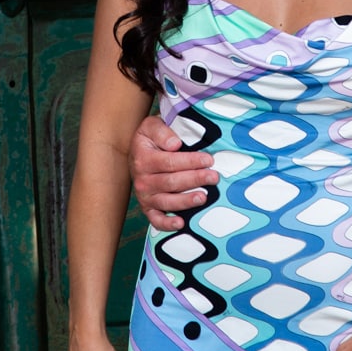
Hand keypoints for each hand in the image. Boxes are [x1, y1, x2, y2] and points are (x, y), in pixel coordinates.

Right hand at [131, 114, 216, 230]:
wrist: (138, 151)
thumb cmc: (151, 138)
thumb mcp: (152, 126)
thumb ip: (162, 131)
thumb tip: (175, 144)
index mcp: (143, 159)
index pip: (170, 162)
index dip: (190, 161)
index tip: (208, 160)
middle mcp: (142, 179)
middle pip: (171, 182)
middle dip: (195, 179)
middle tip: (214, 177)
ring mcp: (144, 196)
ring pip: (166, 202)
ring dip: (186, 201)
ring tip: (204, 197)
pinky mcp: (147, 208)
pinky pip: (155, 219)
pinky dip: (167, 224)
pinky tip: (181, 223)